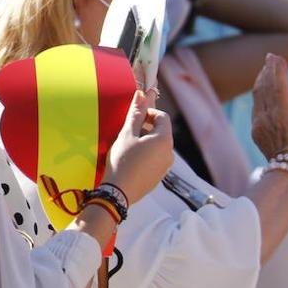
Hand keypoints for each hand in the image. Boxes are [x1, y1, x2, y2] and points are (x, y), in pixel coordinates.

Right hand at [105, 88, 174, 203]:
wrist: (117, 193)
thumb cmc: (122, 161)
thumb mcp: (126, 134)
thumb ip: (136, 113)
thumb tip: (142, 94)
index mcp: (164, 140)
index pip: (162, 117)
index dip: (148, 113)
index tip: (134, 118)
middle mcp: (170, 153)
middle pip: (161, 132)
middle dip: (146, 128)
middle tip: (128, 132)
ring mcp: (165, 167)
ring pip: (158, 146)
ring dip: (145, 141)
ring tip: (127, 147)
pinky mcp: (159, 177)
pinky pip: (155, 159)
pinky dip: (145, 154)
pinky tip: (130, 160)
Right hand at [251, 53, 287, 166]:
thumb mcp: (279, 151)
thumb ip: (276, 141)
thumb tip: (278, 142)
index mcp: (258, 130)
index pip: (258, 102)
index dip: (261, 86)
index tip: (266, 75)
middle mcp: (260, 120)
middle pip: (260, 91)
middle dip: (264, 74)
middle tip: (270, 59)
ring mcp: (270, 115)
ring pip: (268, 86)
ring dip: (271, 69)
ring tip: (274, 57)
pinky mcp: (283, 111)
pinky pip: (279, 86)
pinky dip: (278, 72)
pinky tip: (280, 61)